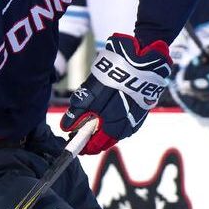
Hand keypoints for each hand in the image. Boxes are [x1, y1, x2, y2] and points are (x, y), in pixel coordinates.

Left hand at [60, 33, 171, 153]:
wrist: (139, 63)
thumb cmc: (113, 79)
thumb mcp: (88, 95)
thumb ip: (76, 114)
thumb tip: (66, 127)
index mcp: (113, 128)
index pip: (96, 146)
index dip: (84, 146)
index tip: (76, 142)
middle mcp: (127, 128)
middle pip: (107, 141)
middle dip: (95, 138)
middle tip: (83, 130)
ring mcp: (136, 120)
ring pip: (118, 131)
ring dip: (106, 129)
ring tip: (96, 119)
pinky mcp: (142, 110)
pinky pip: (128, 122)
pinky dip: (117, 120)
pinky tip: (112, 111)